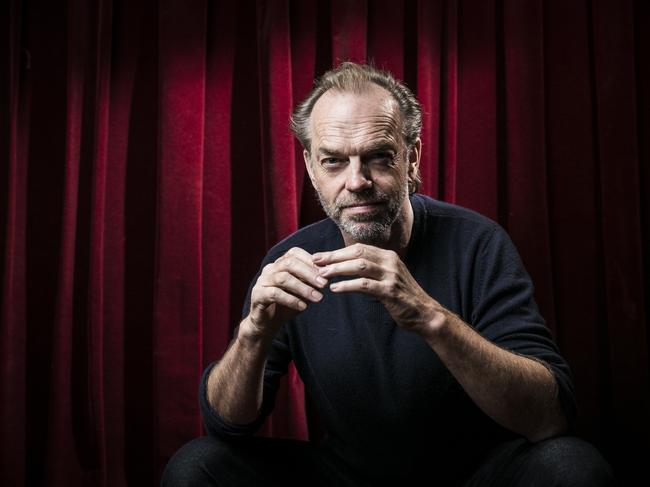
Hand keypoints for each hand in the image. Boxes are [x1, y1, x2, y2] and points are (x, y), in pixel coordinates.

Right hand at [242, 247, 327, 340]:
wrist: (268, 323)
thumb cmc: (287, 304)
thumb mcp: (303, 291)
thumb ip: (312, 282)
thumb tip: (329, 275)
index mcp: (280, 263)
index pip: (295, 253)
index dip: (311, 261)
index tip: (326, 272)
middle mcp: (270, 269)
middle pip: (289, 263)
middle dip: (309, 273)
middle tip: (324, 284)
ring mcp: (262, 281)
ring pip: (283, 278)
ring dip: (303, 288)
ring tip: (318, 298)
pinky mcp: (258, 295)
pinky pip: (274, 294)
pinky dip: (291, 300)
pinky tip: (303, 307)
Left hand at [313, 243, 442, 334]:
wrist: (424, 313)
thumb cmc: (402, 297)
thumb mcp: (388, 277)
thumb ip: (372, 269)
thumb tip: (347, 265)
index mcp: (388, 256)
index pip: (358, 248)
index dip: (337, 251)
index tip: (320, 256)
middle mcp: (390, 262)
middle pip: (356, 253)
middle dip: (333, 257)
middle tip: (315, 262)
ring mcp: (391, 276)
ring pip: (359, 266)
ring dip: (338, 269)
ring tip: (322, 275)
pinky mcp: (390, 291)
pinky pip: (364, 285)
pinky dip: (347, 285)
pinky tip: (335, 288)